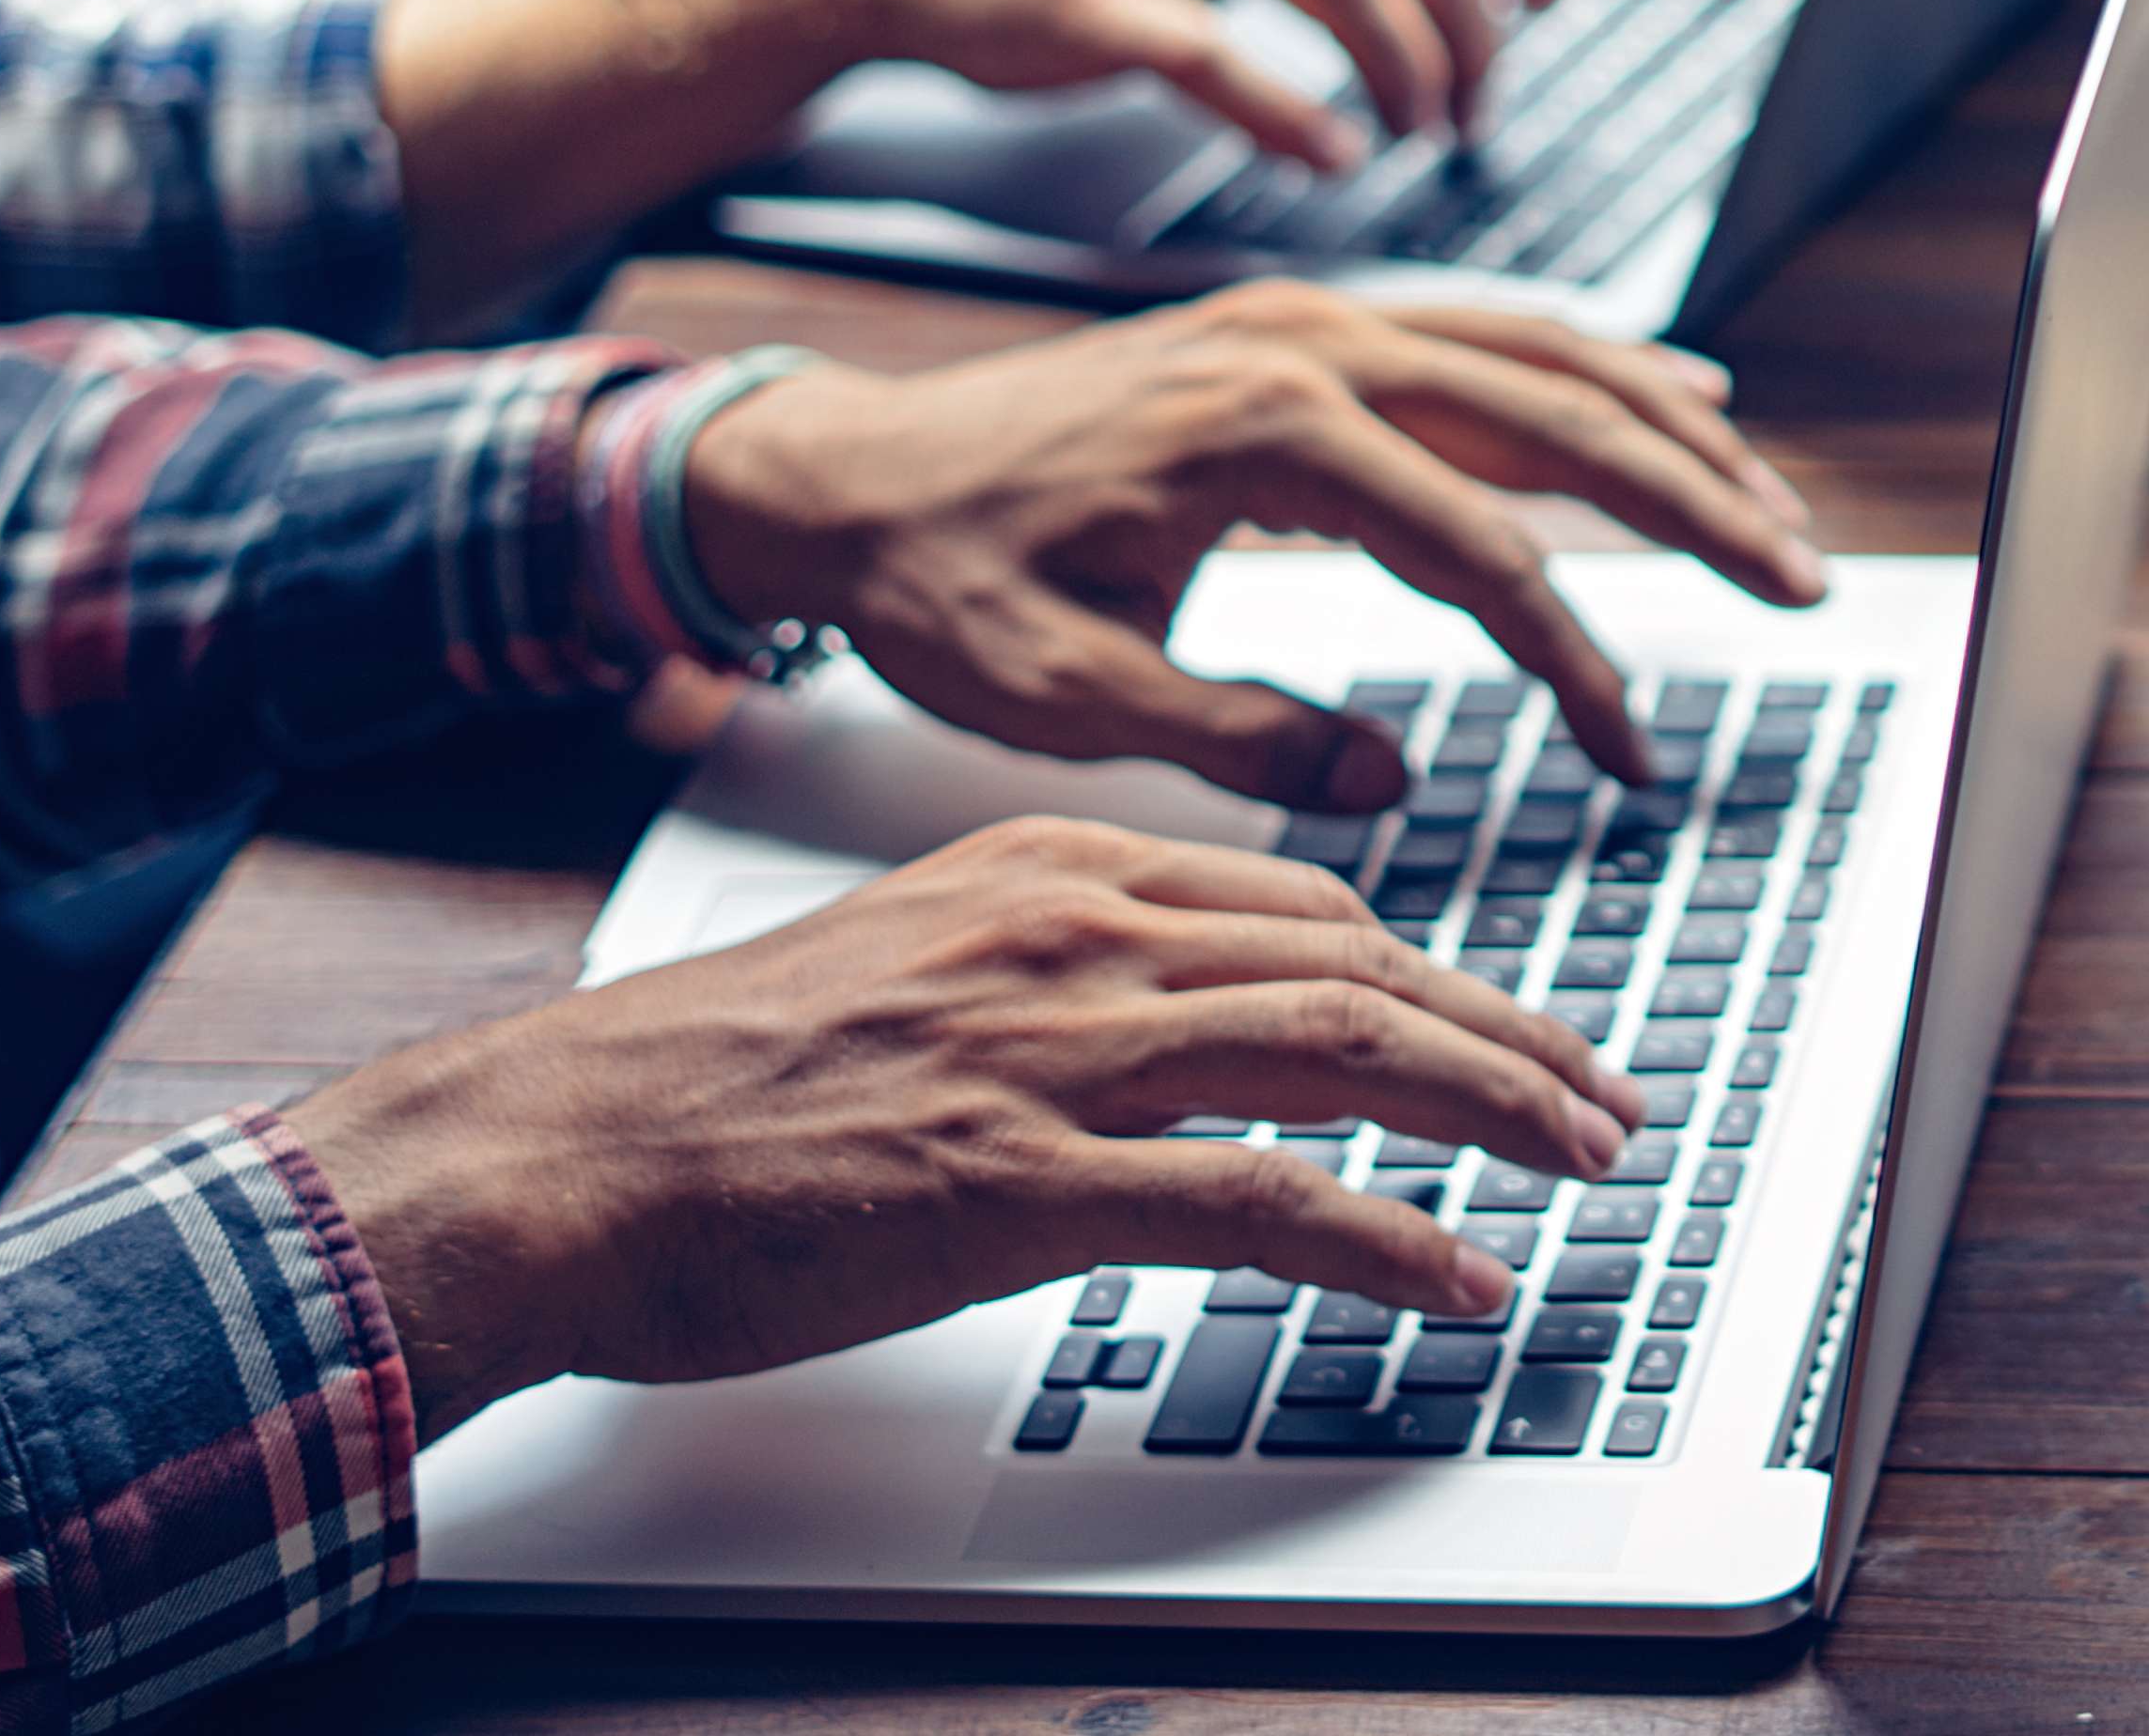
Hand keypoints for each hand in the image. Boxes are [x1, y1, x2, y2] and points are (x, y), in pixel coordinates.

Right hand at [285, 817, 1645, 1415]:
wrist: (544, 1151)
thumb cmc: (699, 1084)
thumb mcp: (900, 970)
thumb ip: (1039, 975)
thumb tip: (1160, 1030)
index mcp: (1039, 869)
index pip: (1301, 903)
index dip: (1435, 969)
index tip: (1512, 1026)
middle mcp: (1065, 934)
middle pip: (1357, 961)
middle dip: (1511, 1032)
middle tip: (1603, 1097)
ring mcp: (1046, 1055)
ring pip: (1342, 1048)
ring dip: (1495, 1107)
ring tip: (1582, 1162)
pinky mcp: (1017, 1182)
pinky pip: (1259, 1200)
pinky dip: (1385, 1238)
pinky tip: (1457, 1278)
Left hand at [682, 281, 1829, 806]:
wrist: (838, 475)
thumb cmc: (936, 583)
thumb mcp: (1060, 693)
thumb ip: (1234, 735)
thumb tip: (1389, 782)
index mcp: (1255, 432)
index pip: (1479, 550)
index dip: (1575, 659)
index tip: (1630, 750)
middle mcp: (1301, 346)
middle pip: (1556, 414)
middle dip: (1696, 502)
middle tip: (1802, 581)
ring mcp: (1306, 322)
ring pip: (1540, 357)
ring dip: (1670, 432)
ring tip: (1771, 512)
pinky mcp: (1301, 331)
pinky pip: (1487, 332)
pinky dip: (1596, 368)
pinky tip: (1674, 399)